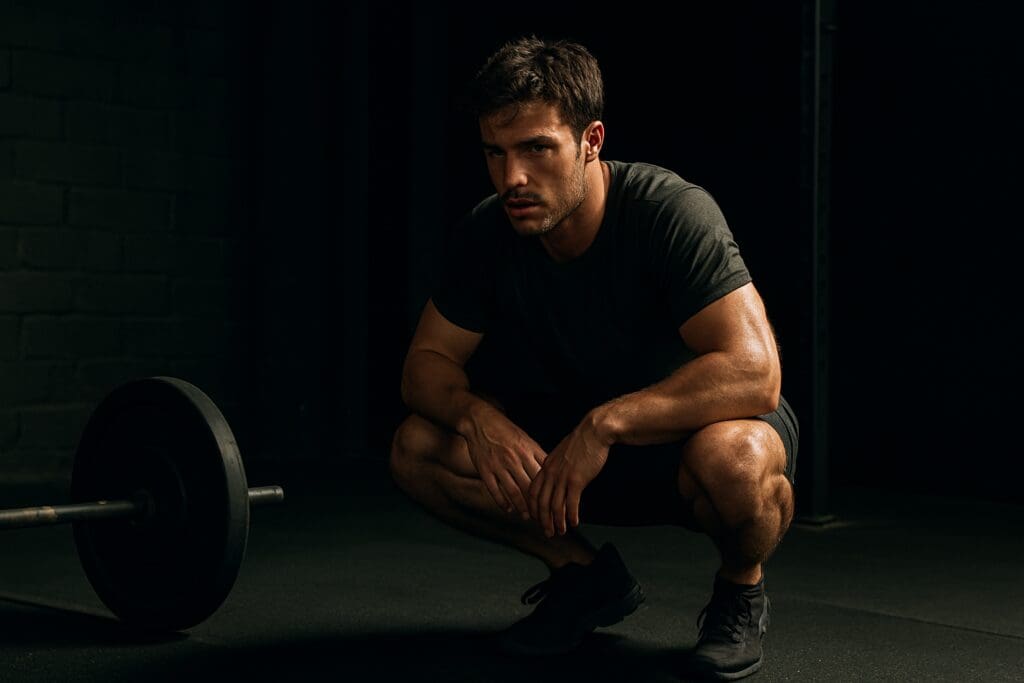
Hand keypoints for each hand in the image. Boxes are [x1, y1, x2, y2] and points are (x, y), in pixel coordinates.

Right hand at [461, 403, 546, 518]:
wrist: (479, 421)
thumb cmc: (505, 430)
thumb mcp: (525, 438)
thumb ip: (536, 453)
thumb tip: (550, 469)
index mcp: (527, 450)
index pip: (541, 476)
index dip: (548, 491)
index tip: (554, 502)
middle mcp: (514, 459)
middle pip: (529, 487)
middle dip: (537, 503)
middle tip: (543, 515)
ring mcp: (498, 465)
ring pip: (513, 491)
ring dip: (521, 507)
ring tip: (527, 516)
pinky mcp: (485, 470)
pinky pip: (495, 490)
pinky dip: (502, 502)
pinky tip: (508, 509)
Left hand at [528, 413, 611, 536]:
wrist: (594, 432)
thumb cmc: (580, 443)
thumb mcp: (561, 454)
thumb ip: (555, 467)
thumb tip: (554, 480)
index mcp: (545, 467)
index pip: (533, 492)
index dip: (533, 508)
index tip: (536, 518)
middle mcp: (551, 473)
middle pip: (541, 503)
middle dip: (543, 520)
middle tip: (547, 532)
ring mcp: (563, 477)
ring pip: (555, 506)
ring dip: (557, 522)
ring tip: (561, 531)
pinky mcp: (576, 480)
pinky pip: (571, 504)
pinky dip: (571, 516)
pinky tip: (574, 523)